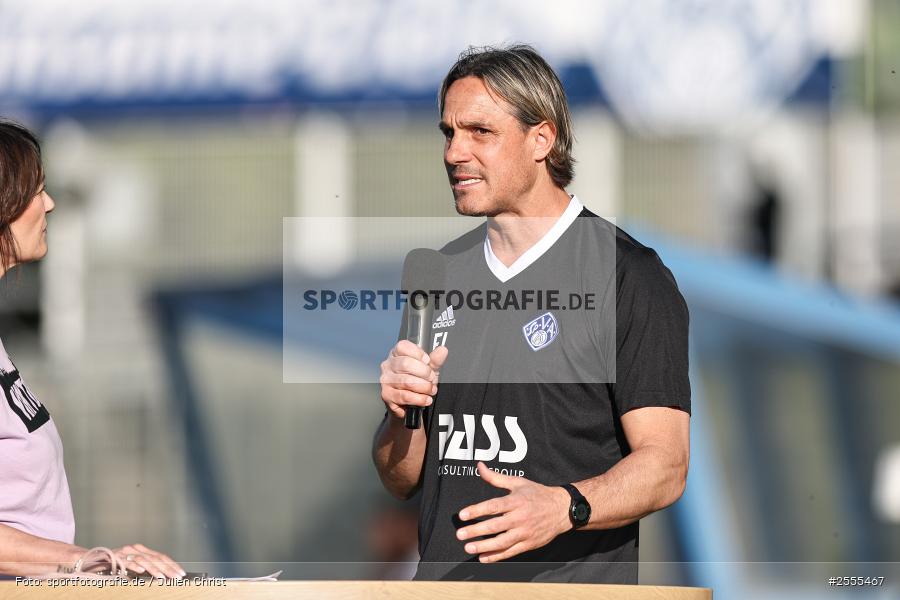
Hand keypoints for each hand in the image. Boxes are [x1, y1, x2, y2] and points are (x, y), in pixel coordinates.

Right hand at [113, 544, 184, 579]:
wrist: (93, 558)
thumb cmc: (114, 564)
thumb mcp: (133, 565)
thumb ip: (145, 567)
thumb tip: (163, 576)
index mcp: (142, 550)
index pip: (161, 557)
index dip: (172, 565)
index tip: (181, 573)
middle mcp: (135, 549)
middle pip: (155, 558)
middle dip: (168, 569)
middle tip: (177, 577)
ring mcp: (126, 552)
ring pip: (144, 560)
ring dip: (154, 569)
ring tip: (162, 577)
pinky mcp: (116, 557)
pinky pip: (127, 562)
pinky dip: (135, 566)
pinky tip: (142, 571)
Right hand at [380, 340, 448, 418]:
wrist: (409, 403)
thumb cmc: (415, 382)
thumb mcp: (427, 369)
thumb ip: (435, 360)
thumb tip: (442, 350)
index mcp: (396, 354)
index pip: (403, 347)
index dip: (419, 354)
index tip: (428, 361)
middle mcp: (388, 365)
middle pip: (406, 364)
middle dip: (424, 373)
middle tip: (432, 379)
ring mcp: (386, 380)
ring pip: (407, 382)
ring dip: (424, 387)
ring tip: (430, 390)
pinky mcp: (387, 395)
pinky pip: (405, 396)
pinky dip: (420, 399)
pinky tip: (426, 399)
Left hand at [456, 462, 571, 562]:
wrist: (562, 509)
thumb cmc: (537, 494)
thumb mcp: (518, 483)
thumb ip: (496, 478)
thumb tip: (479, 466)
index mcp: (516, 501)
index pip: (494, 506)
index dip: (477, 510)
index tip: (462, 515)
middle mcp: (520, 517)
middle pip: (495, 525)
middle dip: (476, 531)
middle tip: (460, 534)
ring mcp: (525, 532)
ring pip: (502, 542)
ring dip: (484, 546)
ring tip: (469, 547)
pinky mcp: (529, 544)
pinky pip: (511, 552)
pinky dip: (497, 556)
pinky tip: (483, 557)